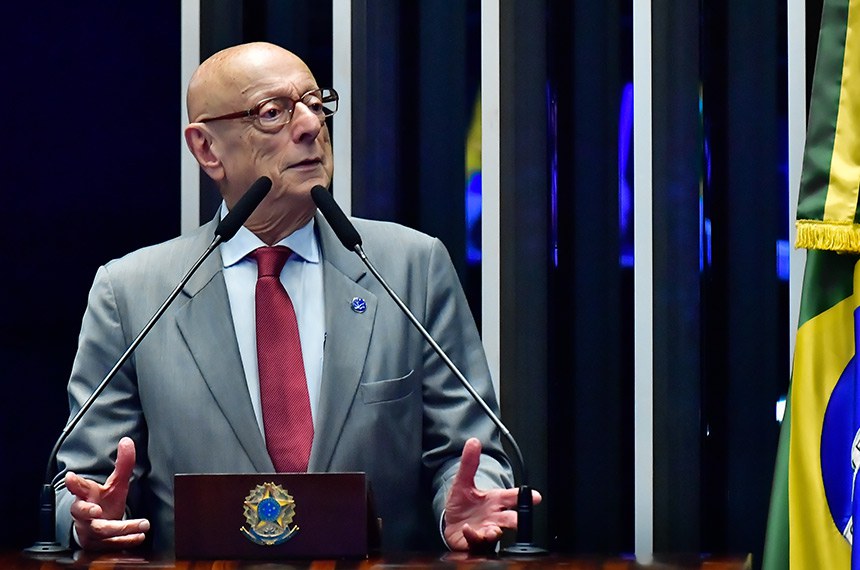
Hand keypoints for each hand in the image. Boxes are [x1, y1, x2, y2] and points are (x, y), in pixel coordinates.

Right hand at [64, 437, 149, 550]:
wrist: (97, 529)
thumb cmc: (105, 503)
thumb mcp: (115, 484)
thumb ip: (123, 464)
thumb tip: (127, 441)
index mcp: (87, 496)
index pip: (79, 488)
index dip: (74, 483)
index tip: (70, 477)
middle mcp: (84, 515)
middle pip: (81, 513)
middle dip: (87, 512)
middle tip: (98, 510)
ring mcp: (89, 532)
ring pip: (100, 532)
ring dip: (122, 529)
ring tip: (143, 524)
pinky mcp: (98, 546)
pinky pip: (110, 545)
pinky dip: (126, 542)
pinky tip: (140, 537)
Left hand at [443, 437, 541, 551]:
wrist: (451, 522)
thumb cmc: (463, 504)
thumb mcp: (463, 481)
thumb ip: (469, 463)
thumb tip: (473, 441)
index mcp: (495, 501)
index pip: (513, 497)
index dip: (525, 497)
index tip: (536, 497)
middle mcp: (493, 517)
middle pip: (510, 519)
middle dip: (516, 520)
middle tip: (517, 520)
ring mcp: (485, 530)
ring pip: (495, 533)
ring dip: (495, 532)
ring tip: (493, 530)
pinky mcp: (474, 541)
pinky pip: (476, 541)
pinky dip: (473, 536)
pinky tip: (468, 529)